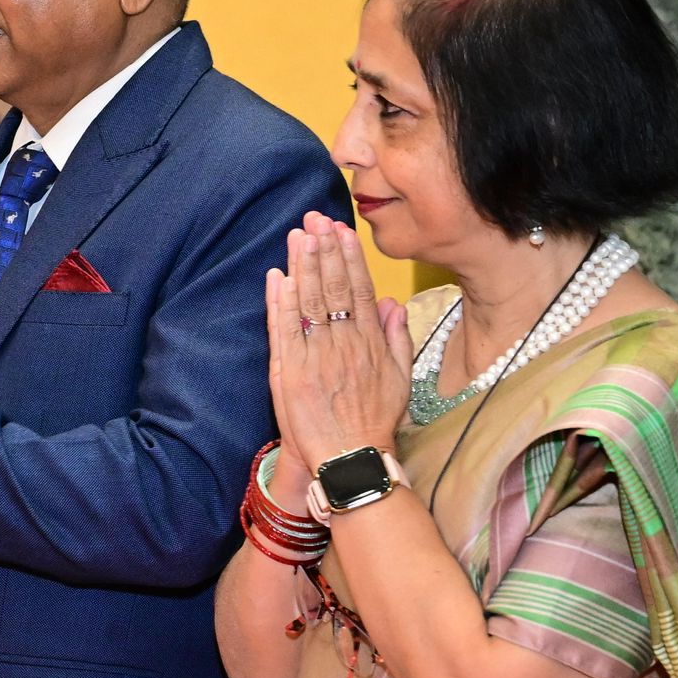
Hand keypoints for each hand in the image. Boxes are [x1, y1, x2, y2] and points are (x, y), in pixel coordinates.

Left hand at [265, 214, 411, 481]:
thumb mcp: (400, 378)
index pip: (360, 289)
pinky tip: (277, 277)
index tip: (341, 231)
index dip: (349, 258)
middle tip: (314, 219)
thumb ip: (398, 338)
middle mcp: (345, 344)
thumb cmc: (376, 421)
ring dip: (303, 266)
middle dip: (323, 250)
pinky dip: (280, 302)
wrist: (352, 458)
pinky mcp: (292, 373)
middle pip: (333, 288)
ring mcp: (317, 356)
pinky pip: (285, 330)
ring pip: (309, 302)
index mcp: (371, 342)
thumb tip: (395, 304)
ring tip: (298, 236)